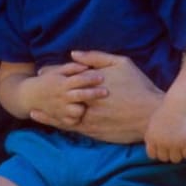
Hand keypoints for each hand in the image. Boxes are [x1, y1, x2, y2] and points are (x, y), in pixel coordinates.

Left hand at [29, 51, 162, 142]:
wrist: (150, 114)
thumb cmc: (138, 86)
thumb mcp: (122, 63)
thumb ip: (97, 58)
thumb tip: (73, 54)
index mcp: (91, 81)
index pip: (66, 76)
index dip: (53, 74)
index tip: (42, 73)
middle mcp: (87, 100)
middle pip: (61, 95)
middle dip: (47, 93)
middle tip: (36, 90)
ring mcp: (89, 117)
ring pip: (63, 114)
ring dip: (48, 113)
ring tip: (34, 111)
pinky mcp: (93, 131)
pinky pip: (71, 127)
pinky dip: (59, 125)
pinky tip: (50, 124)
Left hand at [145, 104, 185, 162]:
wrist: (180, 104)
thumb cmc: (167, 110)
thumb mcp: (154, 122)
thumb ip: (151, 135)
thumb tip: (152, 148)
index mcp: (151, 138)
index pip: (152, 155)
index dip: (158, 152)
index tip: (163, 148)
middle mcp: (161, 143)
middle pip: (164, 158)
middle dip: (169, 153)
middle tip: (174, 147)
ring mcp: (173, 144)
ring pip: (176, 159)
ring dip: (179, 154)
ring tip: (181, 147)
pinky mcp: (185, 143)